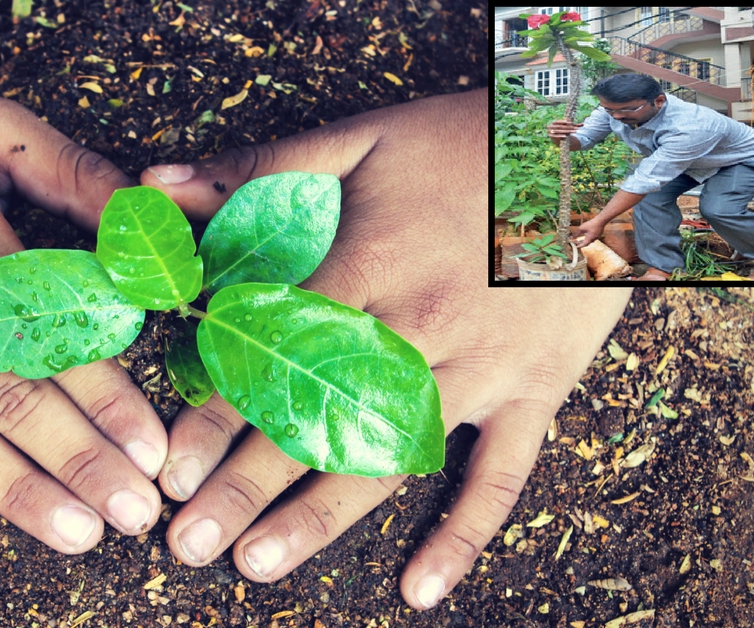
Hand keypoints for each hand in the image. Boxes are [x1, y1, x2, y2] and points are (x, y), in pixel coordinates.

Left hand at [141, 89, 631, 608]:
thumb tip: (158, 187)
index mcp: (371, 268)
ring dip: (322, 517)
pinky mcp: (534, 392)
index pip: (276, 355)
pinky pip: (503, 474)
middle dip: (248, 486)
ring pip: (392, 459)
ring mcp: (483, 370)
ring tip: (257, 564)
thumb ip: (261, 168)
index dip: (219, 415)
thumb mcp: (363, 138)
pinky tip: (419, 589)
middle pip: (321, 420)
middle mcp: (421, 331)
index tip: (171, 469)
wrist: (595, 158)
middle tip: (188, 543)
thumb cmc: (470, 144)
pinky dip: (464, 533)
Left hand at [572, 219, 604, 247]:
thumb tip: (571, 237)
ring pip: (589, 241)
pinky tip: (586, 235)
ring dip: (584, 241)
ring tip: (580, 240)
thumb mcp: (581, 228)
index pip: (583, 245)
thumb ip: (576, 234)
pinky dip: (588, 238)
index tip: (575, 246)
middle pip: (586, 243)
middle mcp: (593, 239)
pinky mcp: (598, 234)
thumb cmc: (591, 224)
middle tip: (576, 243)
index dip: (578, 246)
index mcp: (589, 239)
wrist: (600, 220)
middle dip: (581, 243)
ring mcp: (597, 237)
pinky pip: (592, 238)